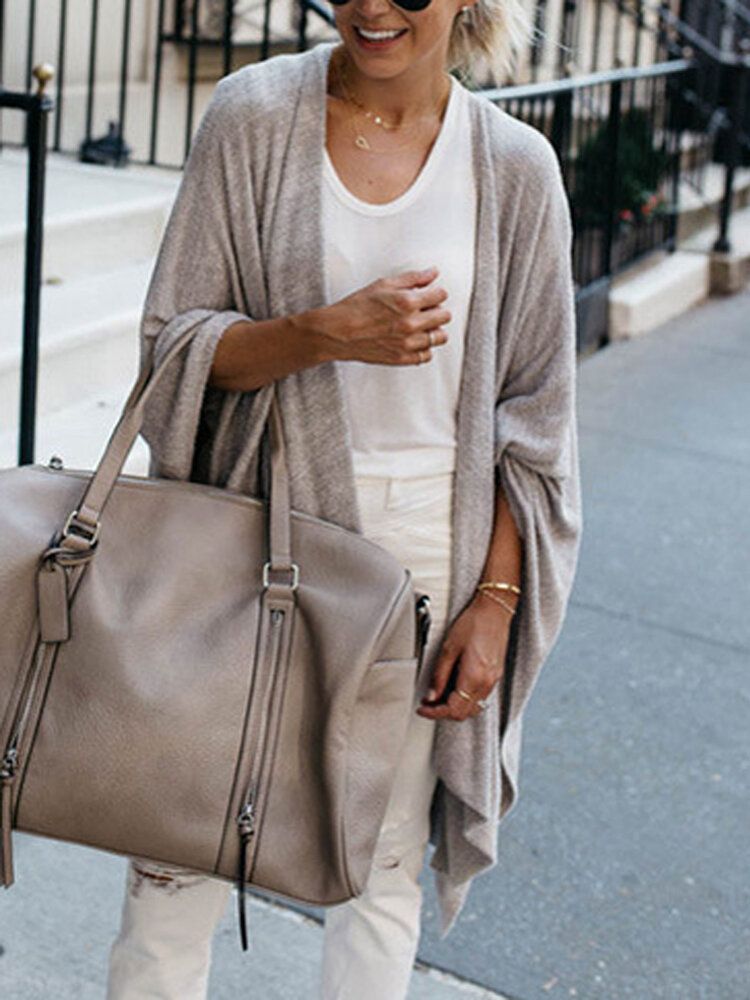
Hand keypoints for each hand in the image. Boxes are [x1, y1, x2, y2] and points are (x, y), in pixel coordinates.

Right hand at [311, 266, 450, 366]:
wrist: (337, 332)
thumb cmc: (355, 308)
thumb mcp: (384, 284)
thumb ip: (412, 279)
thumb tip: (431, 273)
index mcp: (407, 302)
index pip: (441, 295)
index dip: (436, 293)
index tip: (430, 295)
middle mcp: (411, 324)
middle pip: (445, 317)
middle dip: (437, 310)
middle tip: (425, 310)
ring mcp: (408, 343)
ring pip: (439, 337)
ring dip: (433, 330)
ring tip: (420, 326)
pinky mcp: (403, 358)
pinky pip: (426, 355)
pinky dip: (423, 348)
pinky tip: (413, 340)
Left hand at [416, 594, 512, 721]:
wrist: (495, 611)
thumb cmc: (474, 623)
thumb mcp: (449, 647)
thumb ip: (440, 675)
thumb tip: (432, 695)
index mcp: (474, 677)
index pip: (453, 709)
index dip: (434, 712)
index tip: (423, 708)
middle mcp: (486, 683)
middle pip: (463, 713)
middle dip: (443, 713)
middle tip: (427, 704)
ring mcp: (493, 681)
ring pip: (473, 709)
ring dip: (454, 709)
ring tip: (438, 698)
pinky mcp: (495, 676)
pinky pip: (480, 699)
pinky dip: (465, 701)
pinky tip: (454, 691)